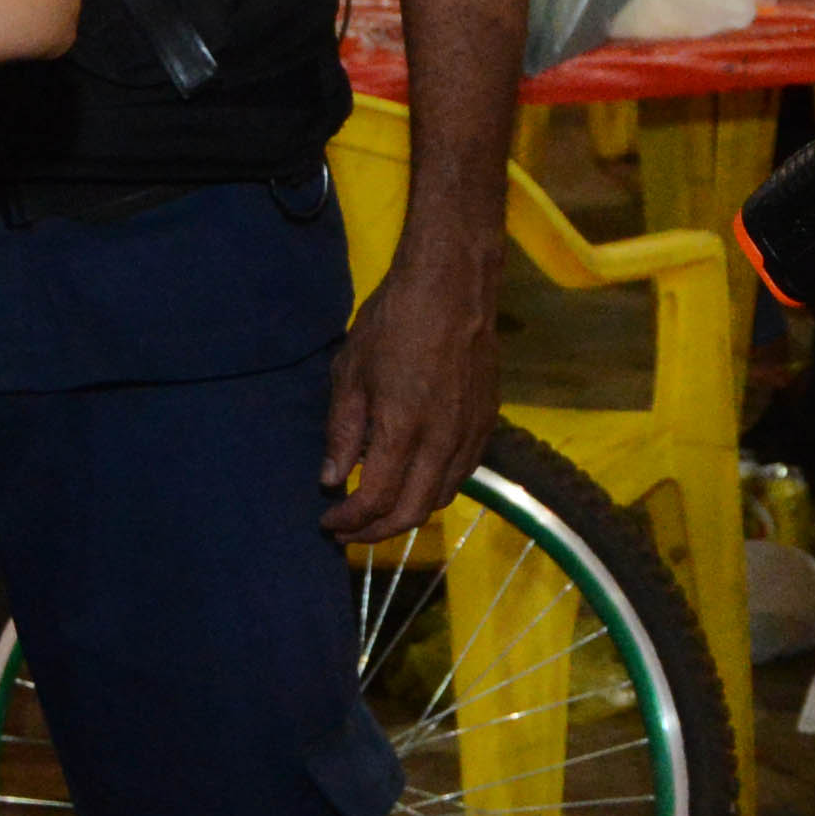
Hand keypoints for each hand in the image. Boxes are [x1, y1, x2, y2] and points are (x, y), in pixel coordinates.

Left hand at [326, 217, 499, 541]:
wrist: (453, 284)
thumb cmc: (394, 320)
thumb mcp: (351, 372)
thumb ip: (343, 432)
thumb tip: (332, 480)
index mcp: (404, 428)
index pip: (377, 500)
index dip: (349, 520)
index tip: (327, 520)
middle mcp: (443, 440)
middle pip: (413, 512)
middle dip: (375, 531)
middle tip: (347, 530)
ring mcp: (470, 432)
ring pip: (441, 498)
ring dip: (406, 514)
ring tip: (377, 511)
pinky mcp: (487, 421)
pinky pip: (462, 473)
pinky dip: (434, 490)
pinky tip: (414, 480)